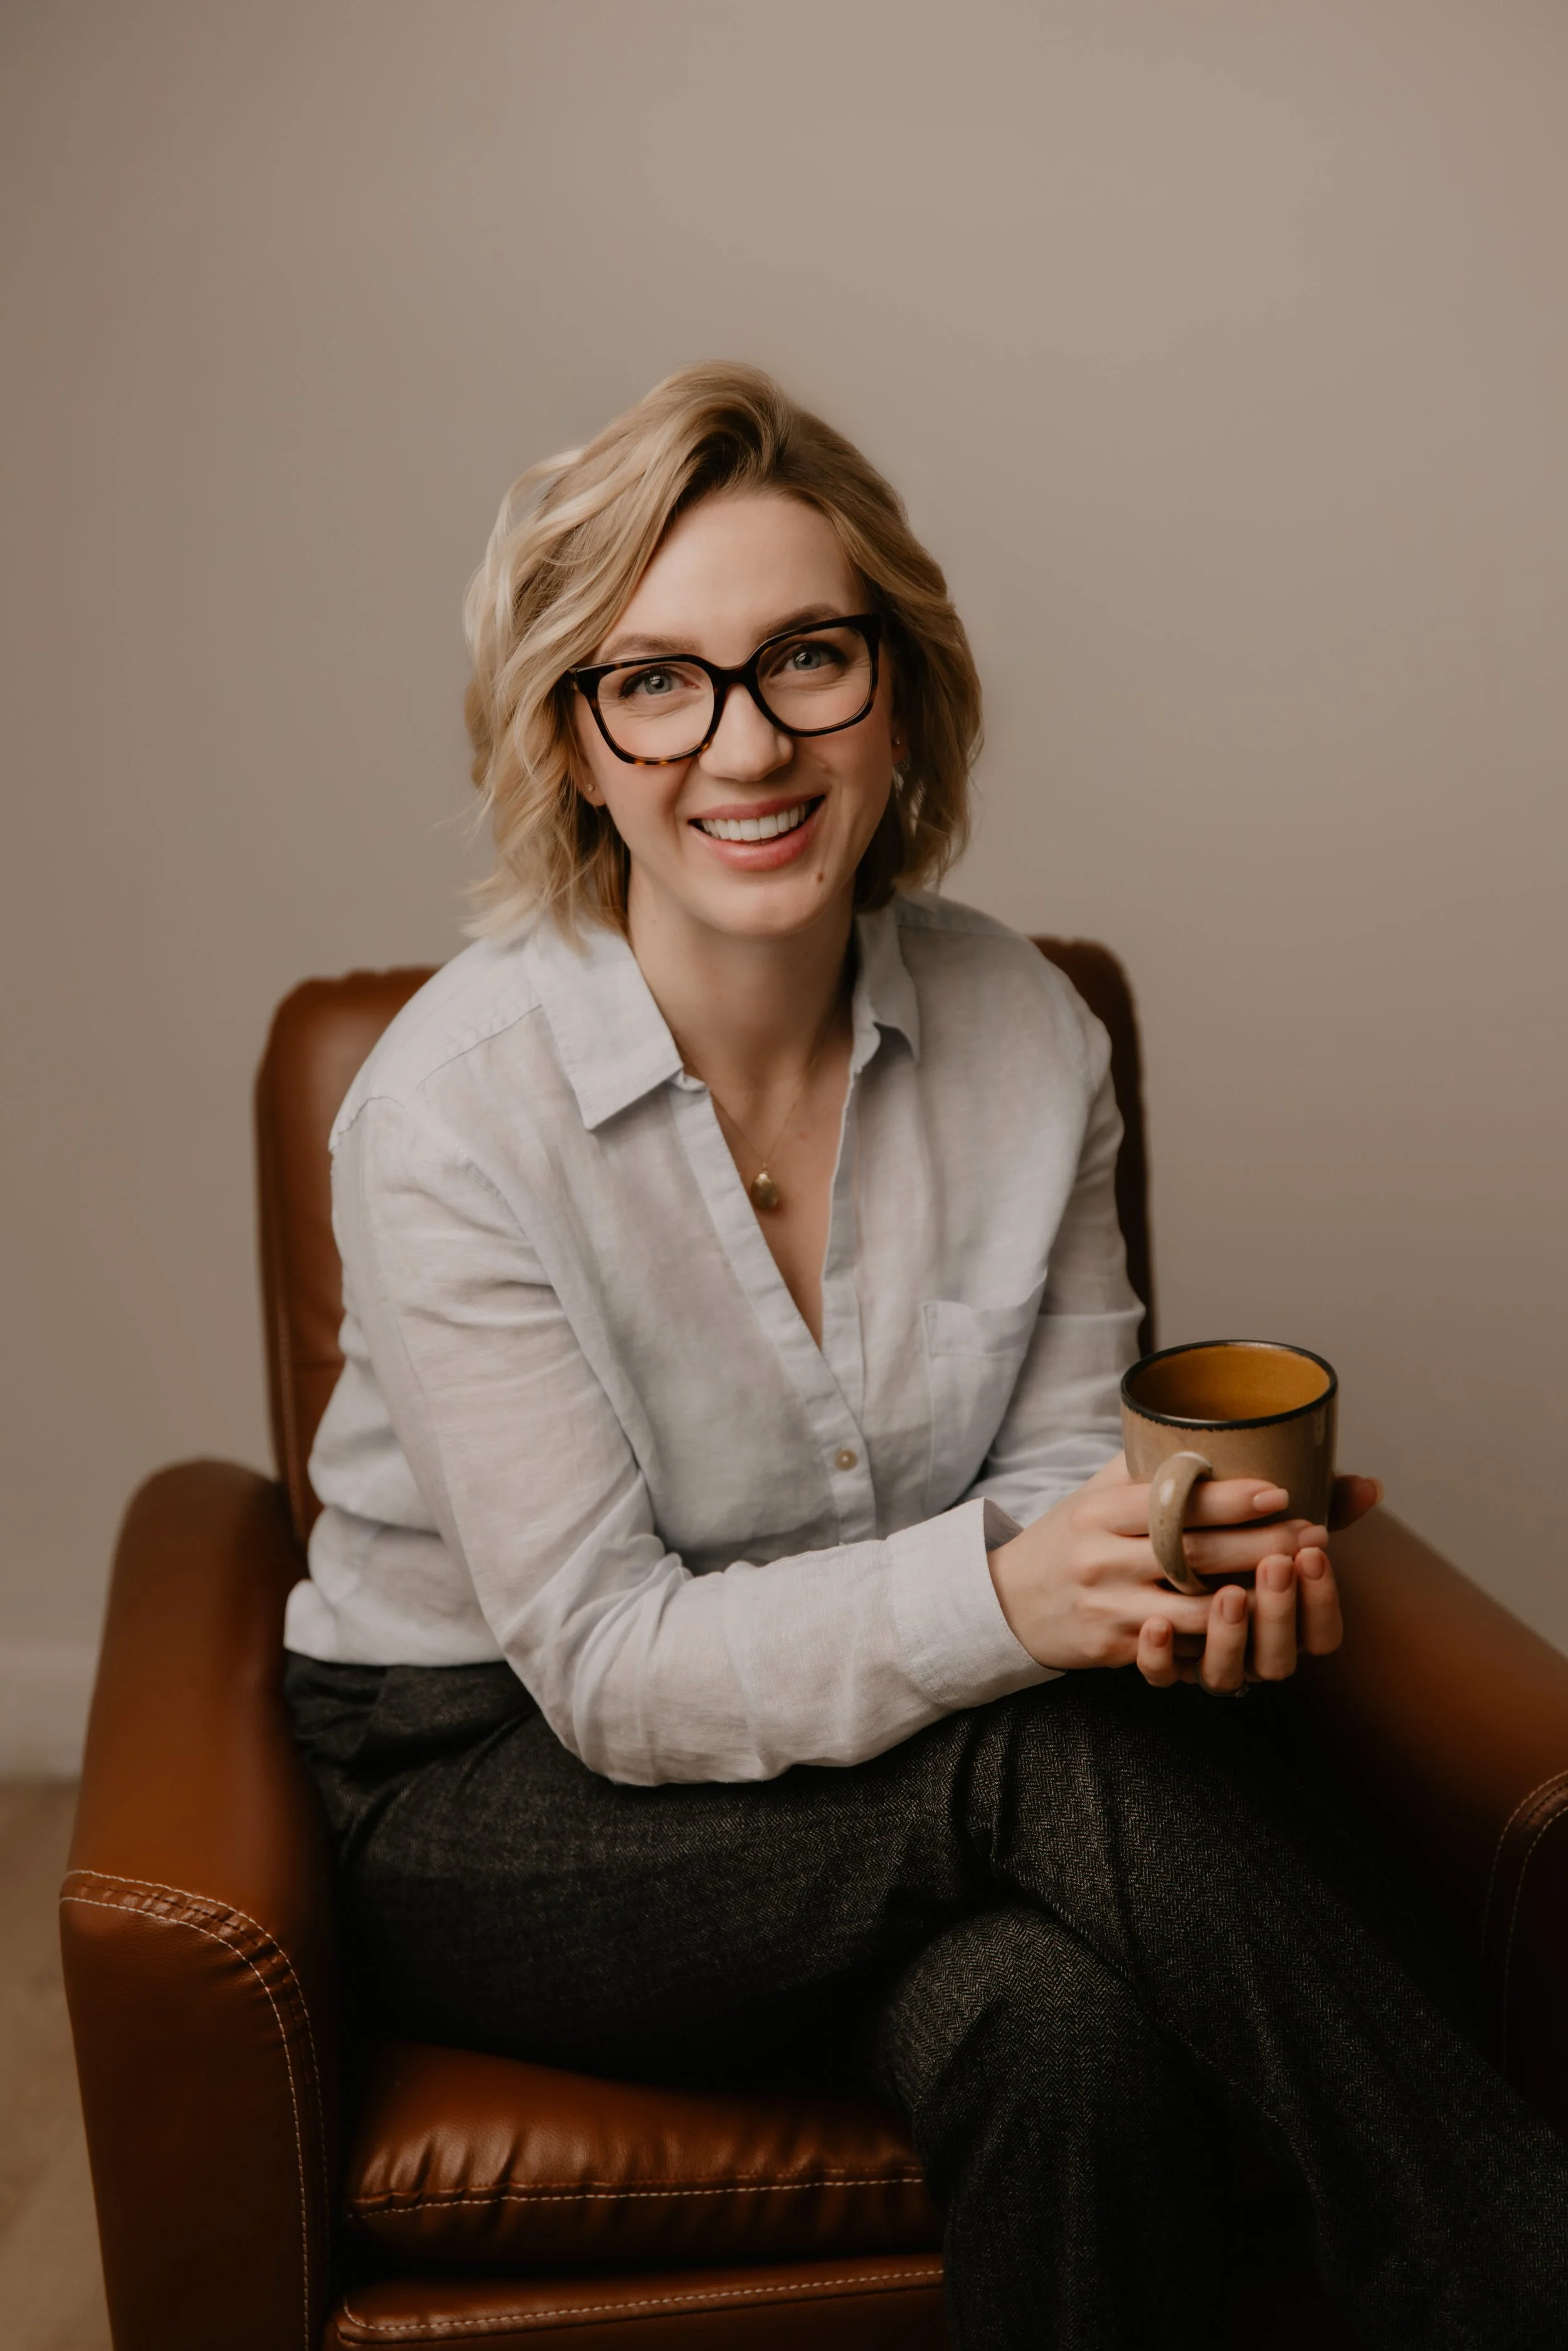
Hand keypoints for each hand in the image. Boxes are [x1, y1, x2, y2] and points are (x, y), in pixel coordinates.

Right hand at [988, 1457, 1379, 1692]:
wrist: (1010, 1599)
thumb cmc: (1077, 1535)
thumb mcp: (1104, 1491)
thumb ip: (1162, 1468)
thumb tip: (1244, 1435)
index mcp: (1099, 1510)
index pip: (1171, 1501)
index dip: (1230, 1498)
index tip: (1280, 1491)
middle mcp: (1101, 1557)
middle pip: (1194, 1554)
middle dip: (1261, 1545)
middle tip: (1313, 1534)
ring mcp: (1108, 1608)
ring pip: (1193, 1609)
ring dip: (1253, 1598)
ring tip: (1297, 1580)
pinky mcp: (1114, 1649)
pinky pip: (1179, 1647)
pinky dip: (1220, 1637)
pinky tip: (1256, 1626)